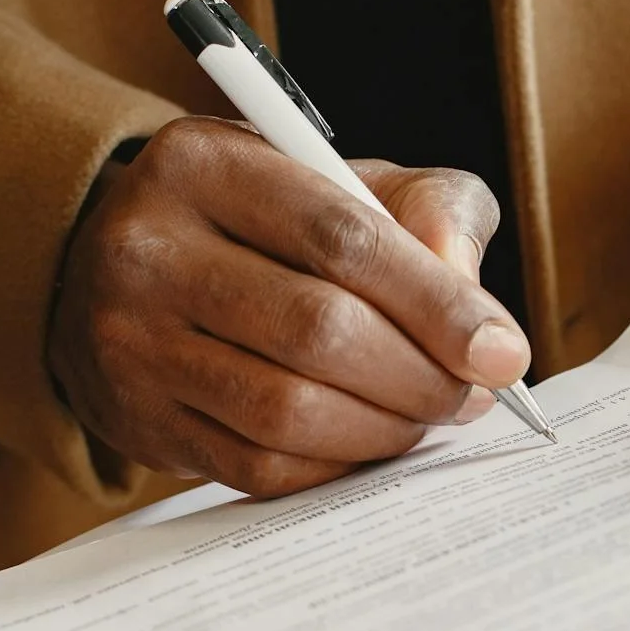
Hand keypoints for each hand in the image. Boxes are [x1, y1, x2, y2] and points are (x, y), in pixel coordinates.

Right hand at [49, 117, 528, 494]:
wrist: (128, 270)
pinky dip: (336, 464)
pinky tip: (368, 443)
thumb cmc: (269, 224)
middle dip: (420, 376)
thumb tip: (479, 317)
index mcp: (205, 164)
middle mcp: (150, 248)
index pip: (342, 239)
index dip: (436, 304)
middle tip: (470, 394)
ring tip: (427, 417)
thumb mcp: (346, 179)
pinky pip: (258, 466)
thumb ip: (433, 213)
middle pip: (318, 330)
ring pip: (289, 411)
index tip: (501, 352)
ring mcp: (130, 342)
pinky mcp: (138, 420)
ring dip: (385, 429)